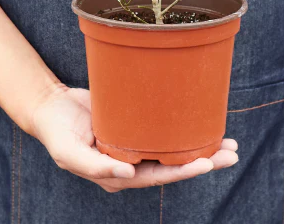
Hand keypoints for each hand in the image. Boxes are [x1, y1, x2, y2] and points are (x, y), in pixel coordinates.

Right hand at [30, 85, 238, 192]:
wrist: (52, 107)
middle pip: (173, 164)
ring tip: (228, 141)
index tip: (206, 163)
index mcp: (118, 175)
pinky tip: (200, 122)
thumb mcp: (70, 154)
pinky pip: (163, 128)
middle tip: (231, 153)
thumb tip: (128, 175)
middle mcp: (132, 162)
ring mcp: (135, 143)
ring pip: (173, 147)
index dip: (182, 171)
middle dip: (203, 160)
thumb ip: (96, 167)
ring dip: (200, 145)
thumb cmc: (58, 133)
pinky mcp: (135, 124)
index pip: (157, 176)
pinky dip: (183, 127)